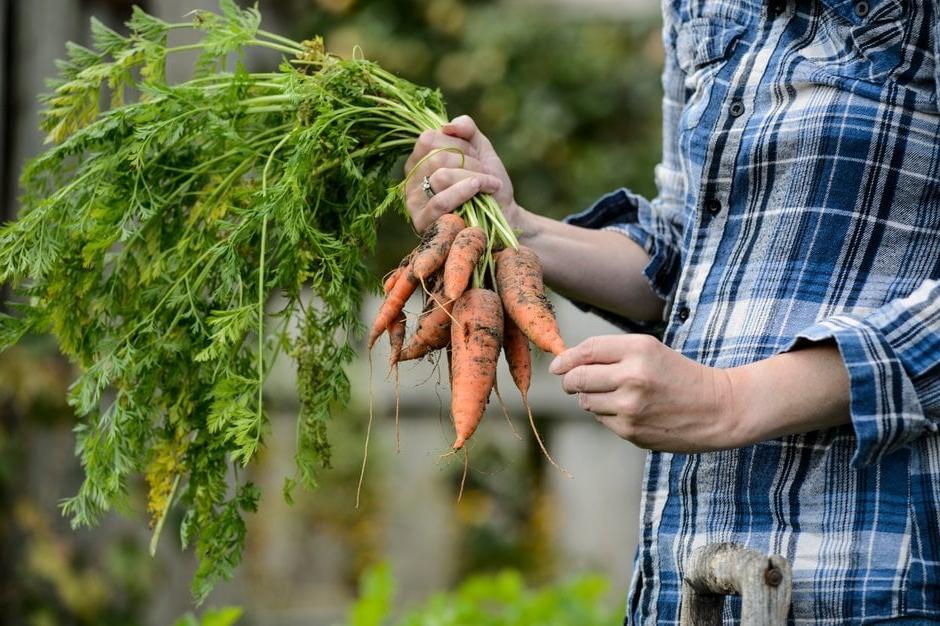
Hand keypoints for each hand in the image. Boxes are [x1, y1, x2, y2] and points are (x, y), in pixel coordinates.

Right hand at [404, 115, 520, 232]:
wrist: (504, 215)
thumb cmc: (488, 183)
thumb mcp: (479, 149)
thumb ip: (466, 129)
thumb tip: (447, 126)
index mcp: (418, 161)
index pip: (428, 139)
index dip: (458, 143)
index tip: (475, 156)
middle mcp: (411, 181)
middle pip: (436, 158)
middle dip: (470, 161)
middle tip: (485, 172)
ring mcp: (414, 203)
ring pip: (441, 177)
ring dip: (474, 176)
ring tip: (489, 184)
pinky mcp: (422, 223)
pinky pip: (441, 201)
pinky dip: (466, 191)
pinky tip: (483, 189)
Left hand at [549, 334, 739, 452]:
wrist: (717, 409)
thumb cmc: (679, 375)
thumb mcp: (650, 351)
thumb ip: (610, 353)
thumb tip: (563, 364)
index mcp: (639, 350)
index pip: (586, 350)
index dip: (565, 358)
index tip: (556, 365)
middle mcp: (633, 377)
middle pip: (577, 378)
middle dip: (569, 380)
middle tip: (572, 381)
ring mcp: (631, 406)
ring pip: (585, 401)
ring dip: (590, 398)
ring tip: (615, 395)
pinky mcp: (631, 430)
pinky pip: (601, 420)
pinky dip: (607, 415)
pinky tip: (630, 411)